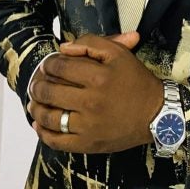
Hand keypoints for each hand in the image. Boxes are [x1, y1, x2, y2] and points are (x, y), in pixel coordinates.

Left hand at [27, 32, 163, 153]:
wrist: (156, 114)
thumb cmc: (135, 80)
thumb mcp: (118, 53)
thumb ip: (90, 44)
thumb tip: (63, 48)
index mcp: (98, 77)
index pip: (60, 67)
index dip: (49, 63)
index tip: (49, 64)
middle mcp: (91, 102)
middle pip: (50, 92)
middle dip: (38, 84)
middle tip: (37, 82)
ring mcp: (88, 126)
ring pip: (49, 117)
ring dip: (36, 107)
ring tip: (34, 101)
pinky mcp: (88, 144)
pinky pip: (57, 141)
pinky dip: (43, 133)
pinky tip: (39, 123)